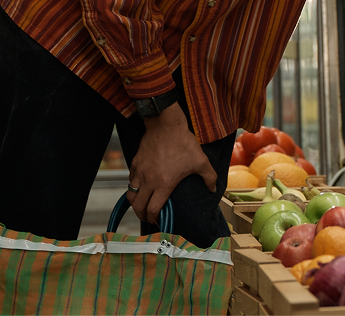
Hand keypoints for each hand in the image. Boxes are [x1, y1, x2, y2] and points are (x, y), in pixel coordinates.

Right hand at [127, 103, 216, 225]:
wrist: (165, 124)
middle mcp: (149, 180)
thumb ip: (209, 177)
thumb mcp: (201, 161)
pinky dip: (134, 186)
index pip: (153, 209)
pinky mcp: (135, 162)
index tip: (157, 221)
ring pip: (131, 194)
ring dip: (135, 202)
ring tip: (142, 204)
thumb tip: (214, 190)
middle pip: (138, 206)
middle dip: (142, 215)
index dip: (154, 219)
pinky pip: (131, 179)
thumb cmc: (183, 143)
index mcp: (164, 184)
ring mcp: (140, 171)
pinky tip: (141, 184)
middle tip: (147, 216)